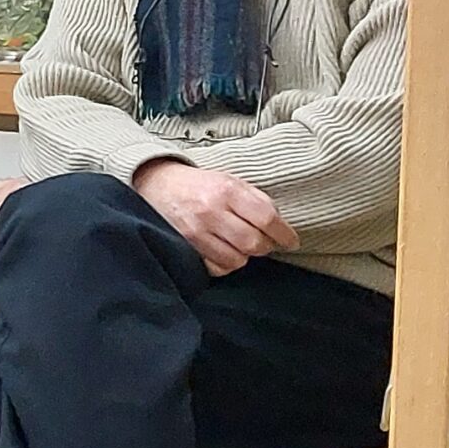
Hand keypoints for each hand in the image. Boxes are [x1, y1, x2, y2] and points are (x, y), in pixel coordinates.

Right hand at [131, 159, 297, 275]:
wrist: (157, 184)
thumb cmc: (200, 184)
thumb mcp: (230, 180)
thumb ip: (256, 199)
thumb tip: (280, 225)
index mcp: (227, 190)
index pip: (267, 218)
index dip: (284, 234)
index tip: (290, 241)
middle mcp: (211, 211)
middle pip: (253, 242)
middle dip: (264, 246)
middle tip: (264, 242)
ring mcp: (196, 231)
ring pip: (237, 259)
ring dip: (245, 256)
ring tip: (241, 246)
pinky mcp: (184, 246)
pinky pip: (216, 267)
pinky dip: (226, 264)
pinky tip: (225, 253)